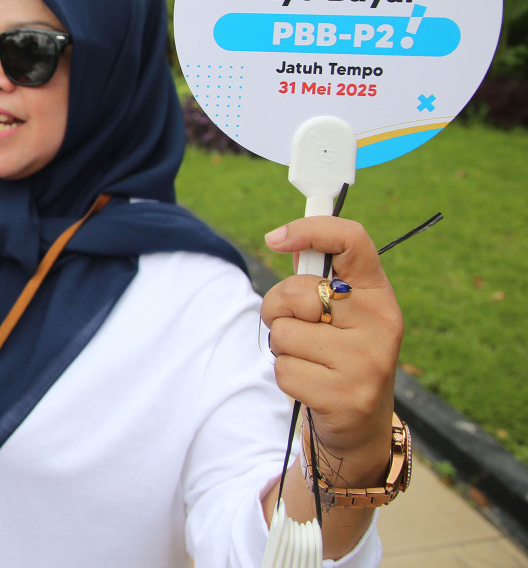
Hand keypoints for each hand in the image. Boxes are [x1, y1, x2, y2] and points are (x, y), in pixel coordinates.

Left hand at [261, 216, 401, 484]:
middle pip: (296, 291)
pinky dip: (286, 377)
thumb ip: (317, 278)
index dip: (310, 229)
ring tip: (310, 360)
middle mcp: (380, 322)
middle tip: (294, 326)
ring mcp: (366, 361)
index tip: (276, 238)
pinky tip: (312, 384)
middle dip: (277, 309)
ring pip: (283, 333)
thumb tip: (282, 238)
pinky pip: (283, 370)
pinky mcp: (346, 396)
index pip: (352, 241)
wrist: (362, 425)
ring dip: (283, 348)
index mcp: (378, 293)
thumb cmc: (340, 354)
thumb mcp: (341, 313)